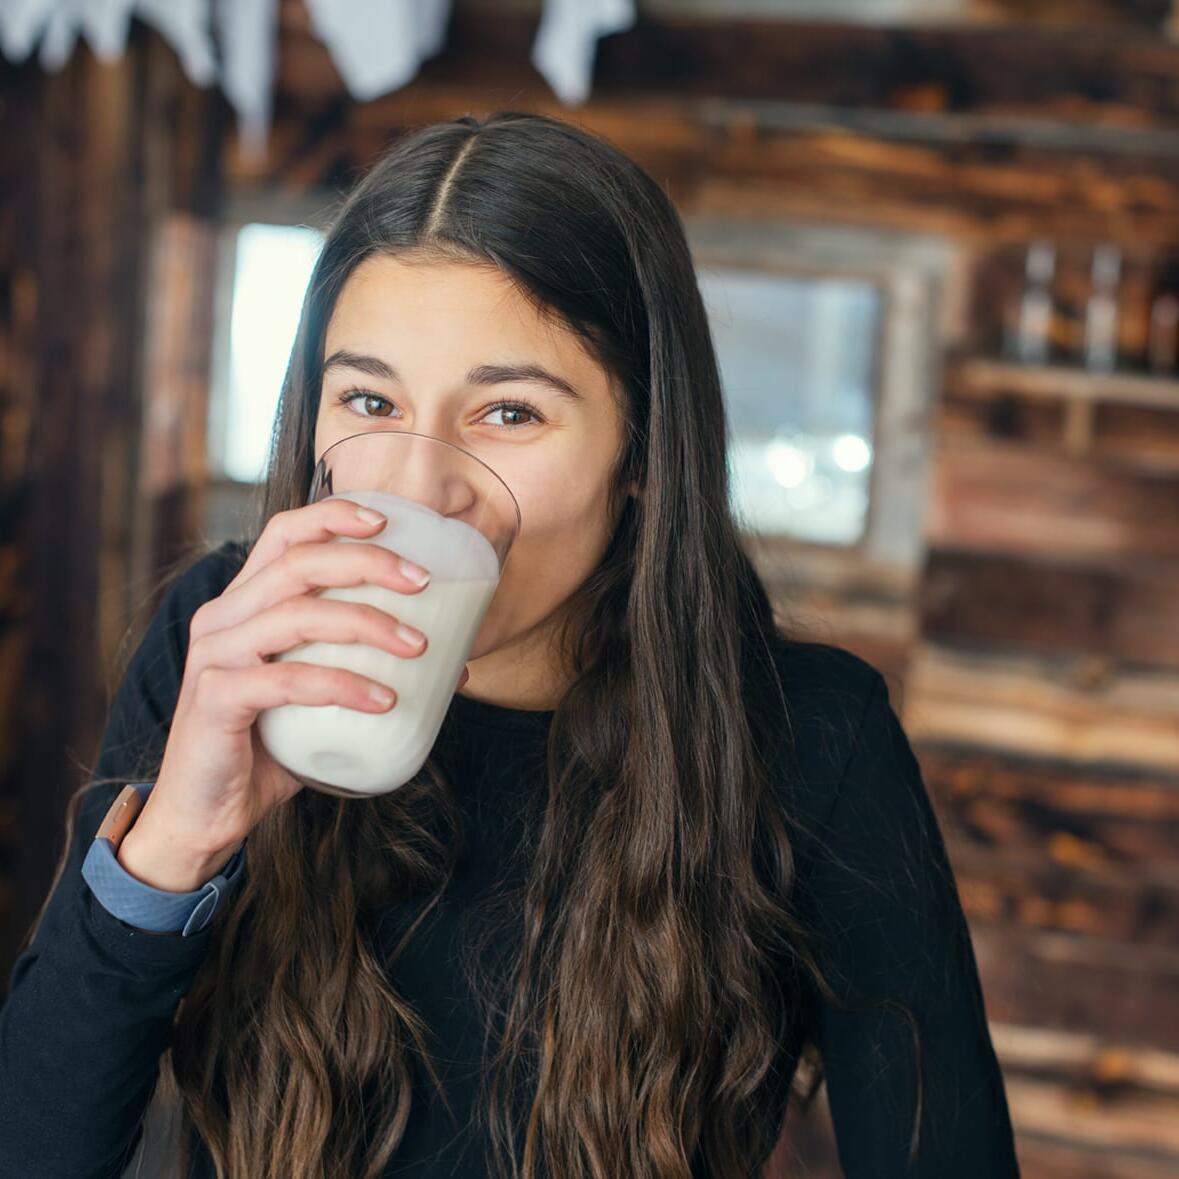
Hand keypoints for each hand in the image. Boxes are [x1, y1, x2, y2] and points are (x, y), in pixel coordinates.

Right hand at [134, 497, 439, 862]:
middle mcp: (222, 618)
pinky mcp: (215, 699)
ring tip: (419, 646)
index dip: (332, 517)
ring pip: (296, 615)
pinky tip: (385, 700)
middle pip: (297, 563)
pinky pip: (287, 680)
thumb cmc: (268, 751)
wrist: (206, 816)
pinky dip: (342, 685)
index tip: (387, 520)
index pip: (284, 536)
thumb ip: (370, 671)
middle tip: (422, 582)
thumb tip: (456, 668)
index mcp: (244, 604)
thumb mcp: (321, 700)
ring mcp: (213, 656)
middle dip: (366, 563)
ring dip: (366, 623)